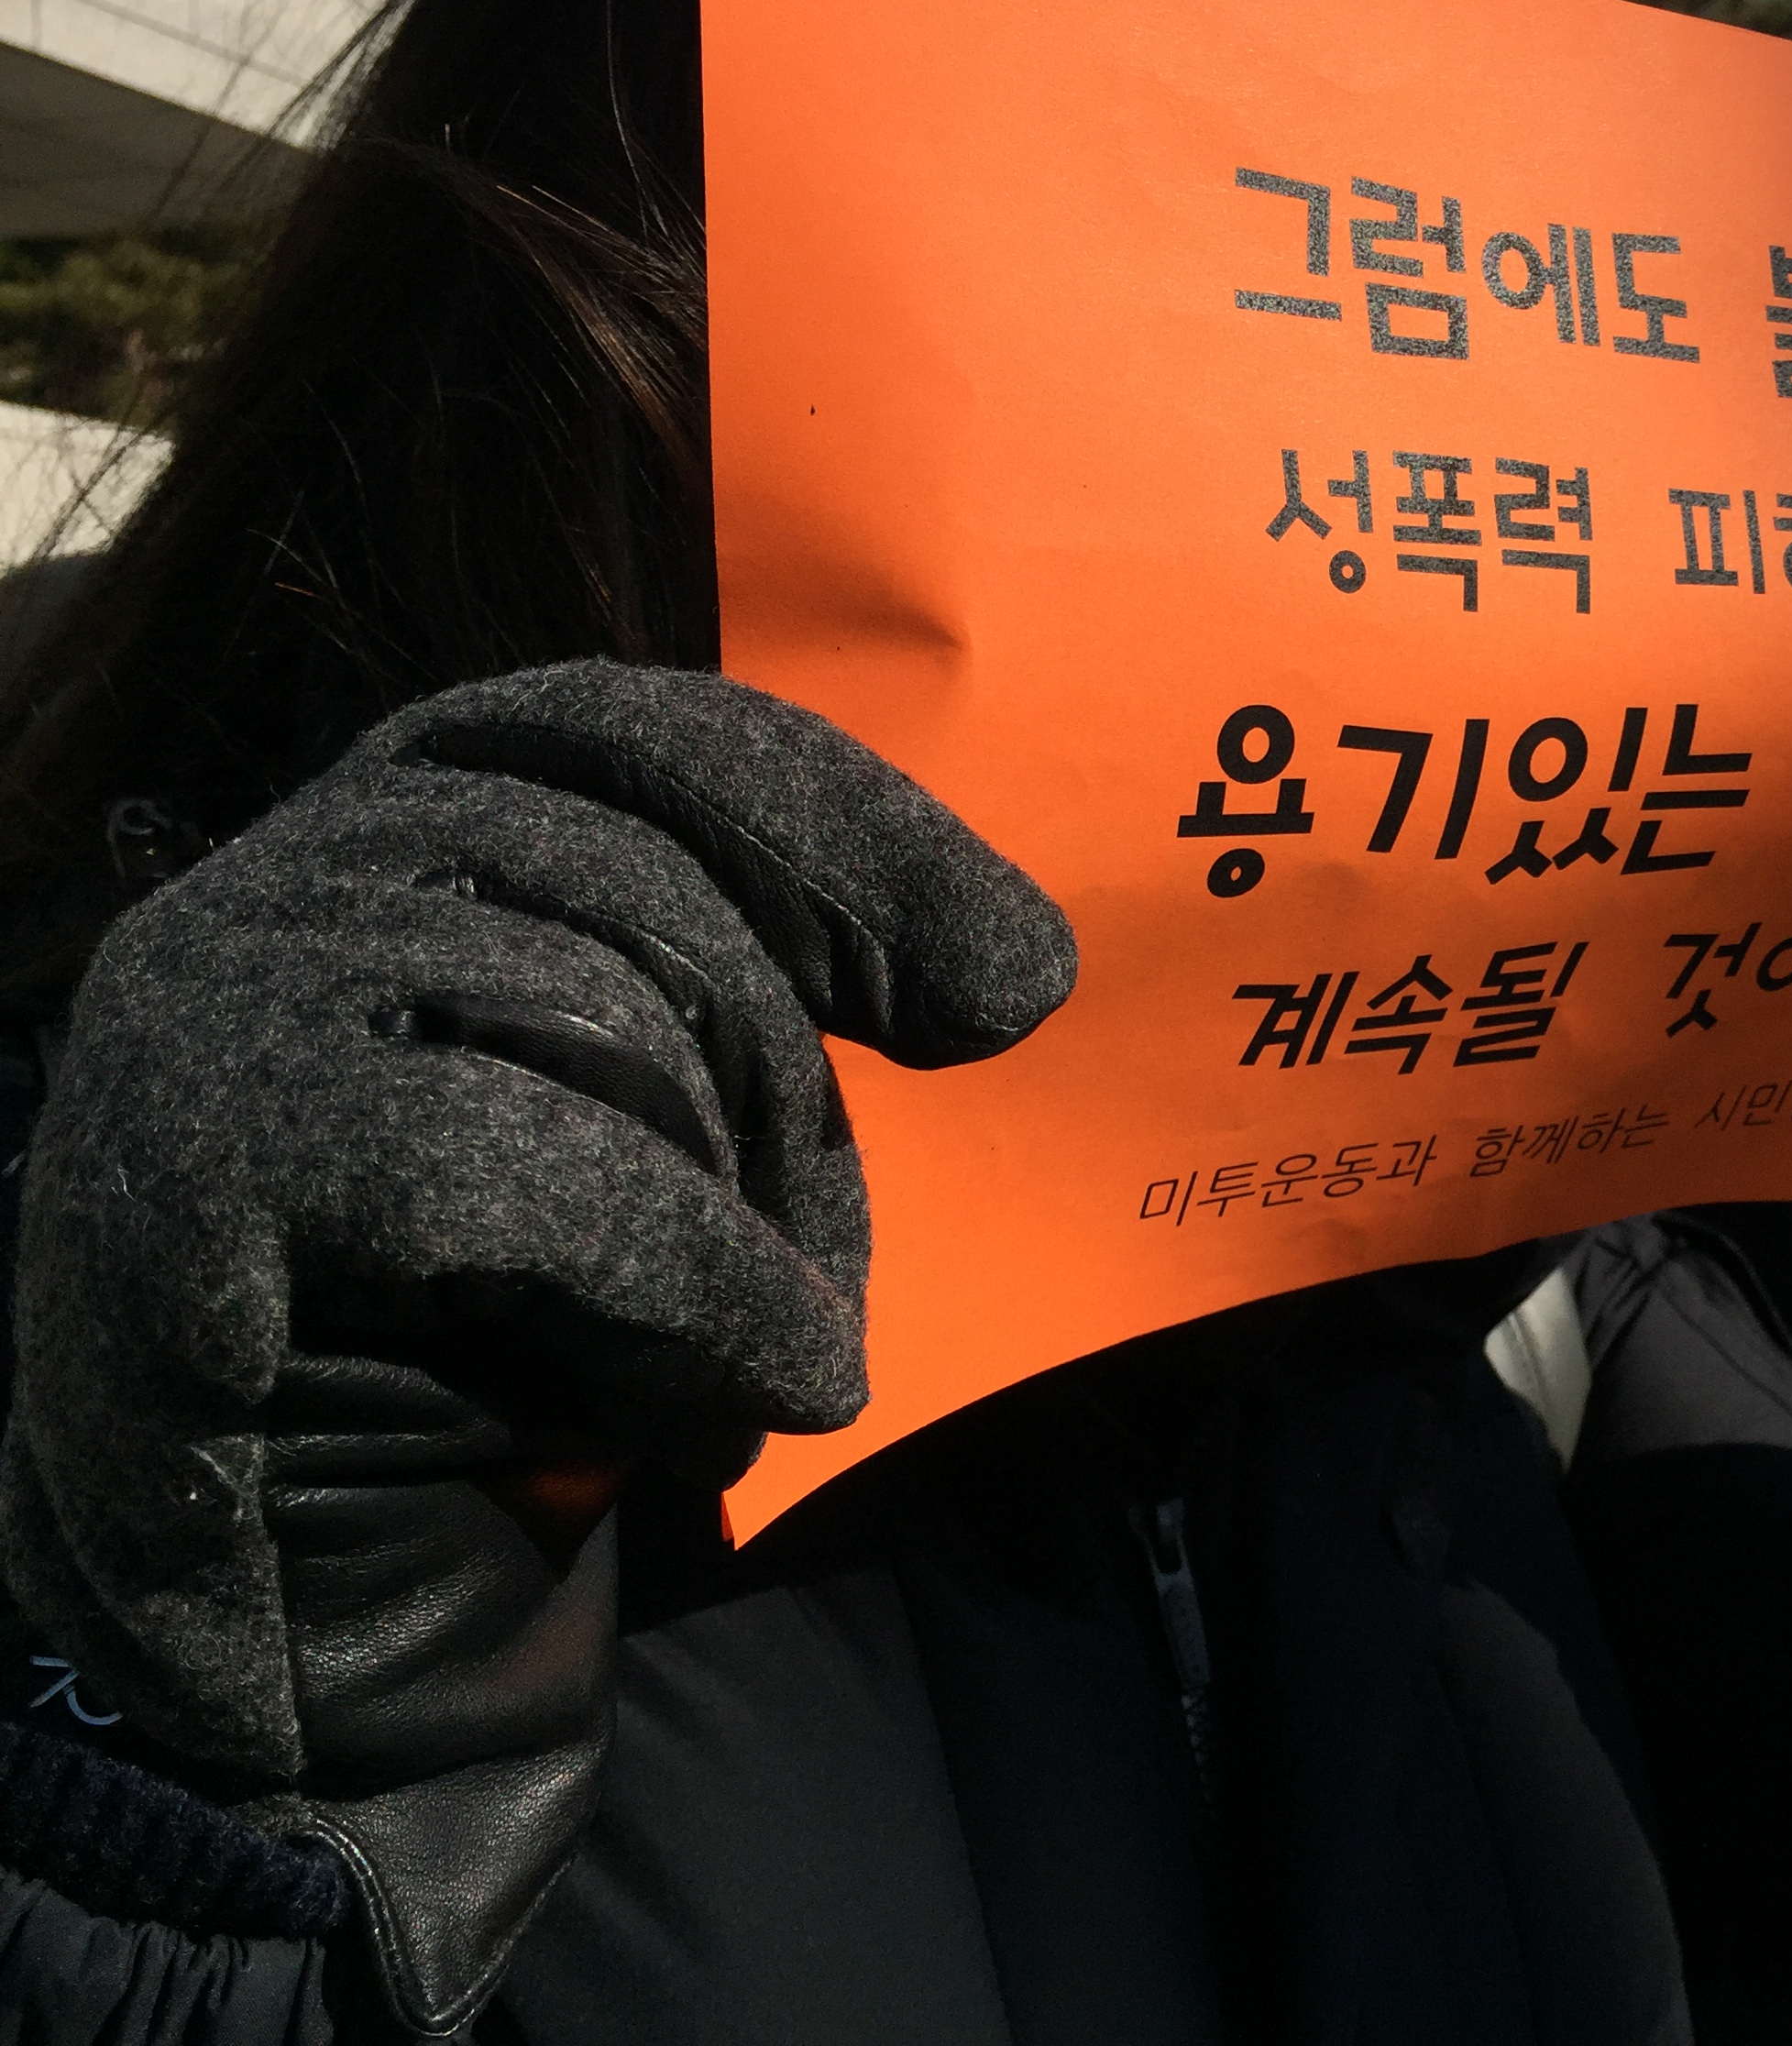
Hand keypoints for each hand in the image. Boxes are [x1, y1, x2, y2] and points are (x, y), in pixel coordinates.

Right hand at [1, 662, 1072, 2031]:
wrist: (313, 1634)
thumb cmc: (518, 1363)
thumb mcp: (680, 1145)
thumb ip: (781, 1008)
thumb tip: (1027, 965)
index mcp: (396, 837)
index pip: (631, 730)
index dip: (840, 829)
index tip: (1019, 987)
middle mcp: (282, 884)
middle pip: (638, 885)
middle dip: (785, 1097)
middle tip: (823, 1292)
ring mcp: (213, 1009)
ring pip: (589, 1011)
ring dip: (731, 1222)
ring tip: (737, 1380)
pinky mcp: (190, 1175)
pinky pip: (523, 1163)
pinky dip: (694, 1281)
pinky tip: (764, 1394)